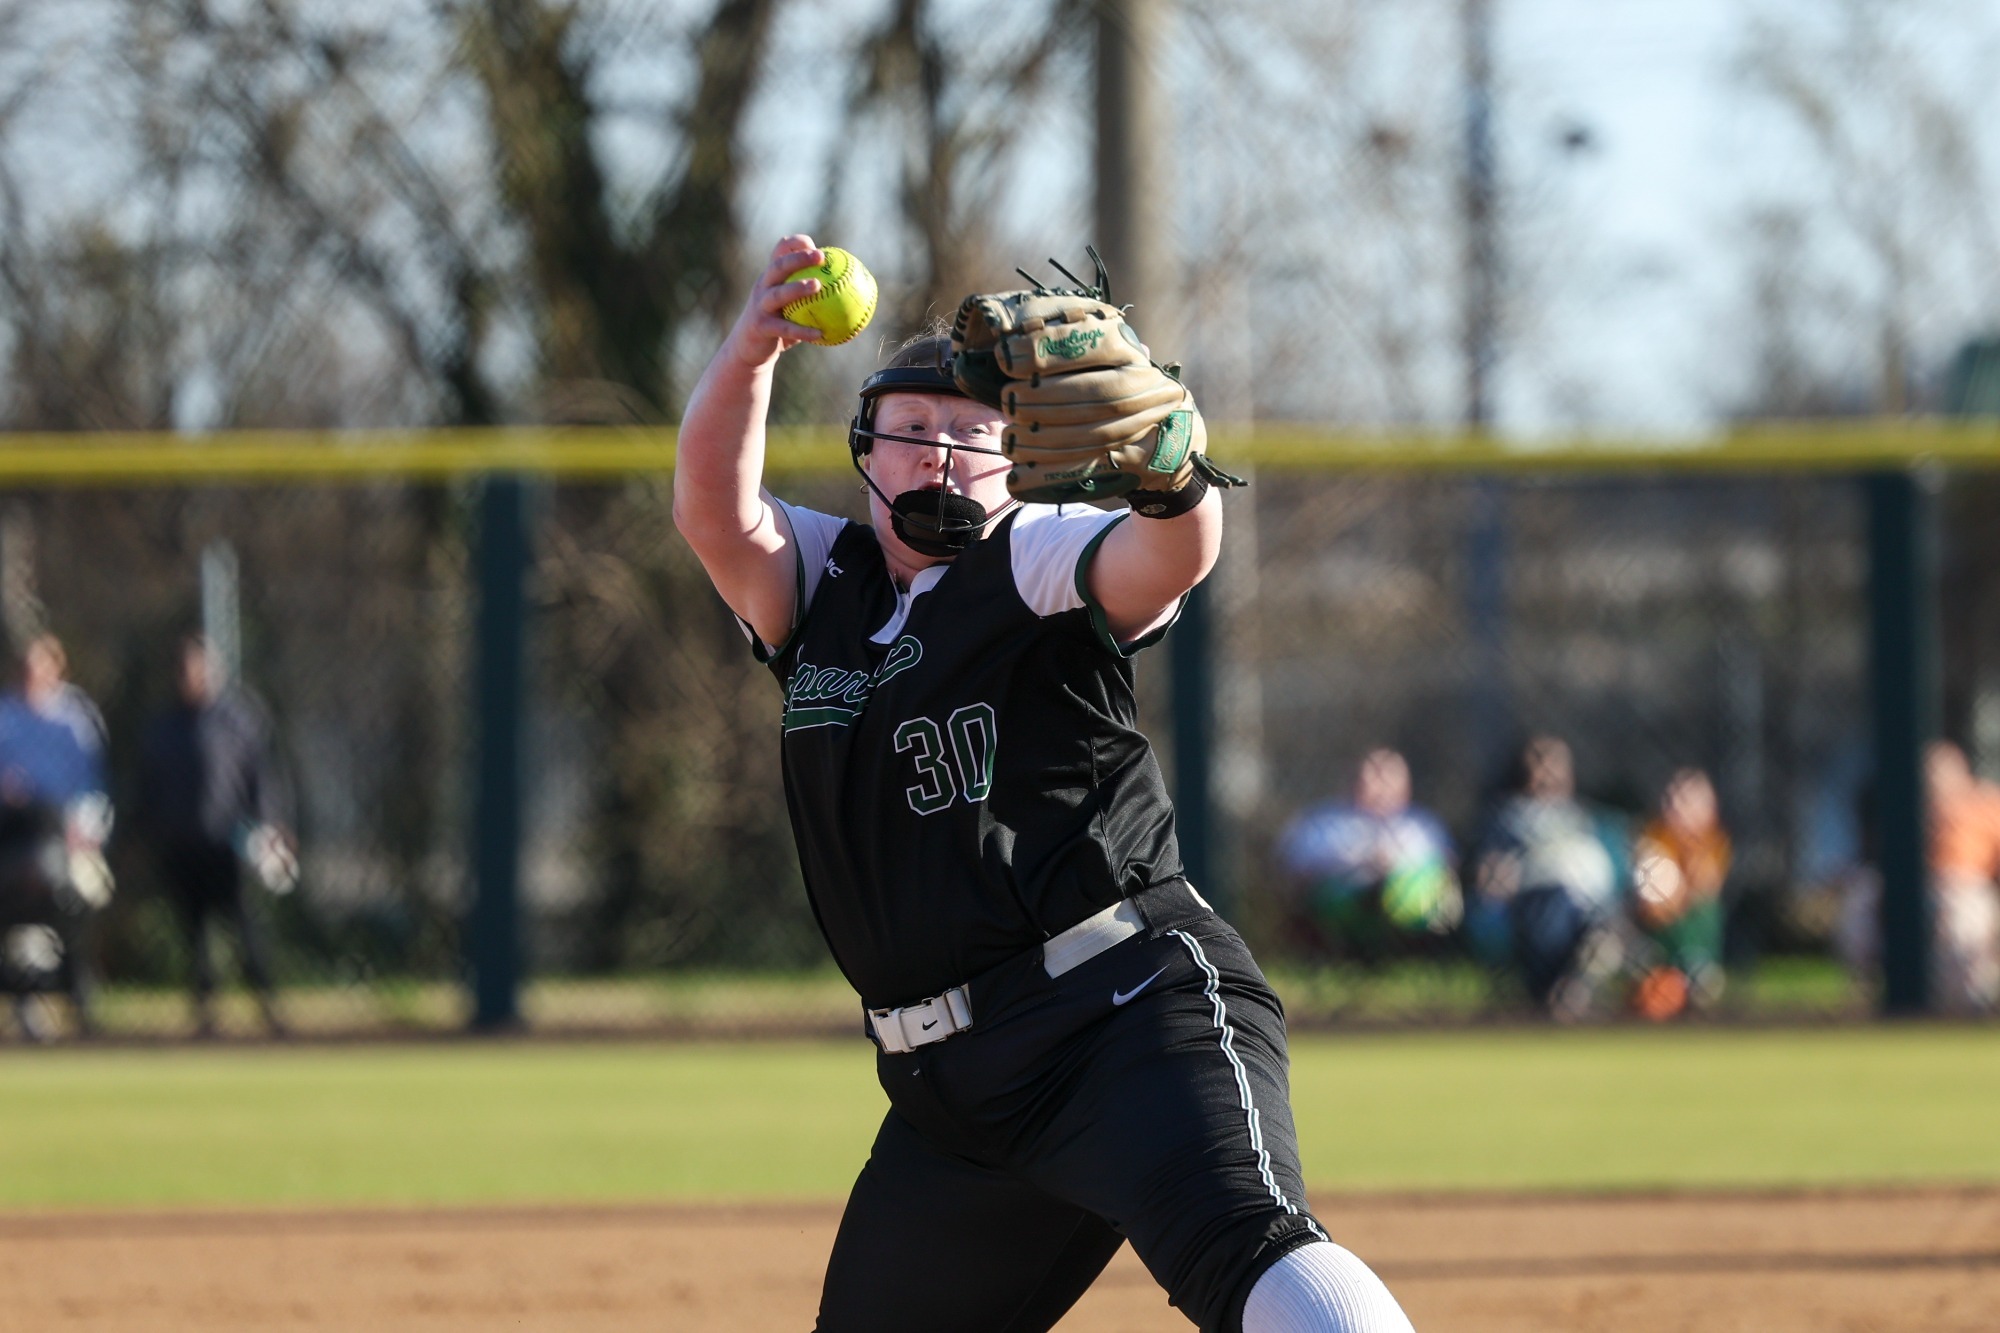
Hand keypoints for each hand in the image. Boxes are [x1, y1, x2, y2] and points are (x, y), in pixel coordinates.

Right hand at [725, 235, 828, 367]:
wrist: (749, 348)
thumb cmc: (780, 324)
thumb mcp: (794, 307)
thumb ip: (814, 297)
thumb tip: (850, 291)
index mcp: (772, 277)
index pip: (780, 251)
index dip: (796, 243)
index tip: (816, 247)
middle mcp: (763, 286)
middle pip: (778, 265)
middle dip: (798, 257)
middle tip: (821, 256)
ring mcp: (760, 305)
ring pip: (778, 293)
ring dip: (797, 287)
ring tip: (818, 285)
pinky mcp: (760, 326)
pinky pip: (784, 328)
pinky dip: (802, 331)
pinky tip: (820, 334)